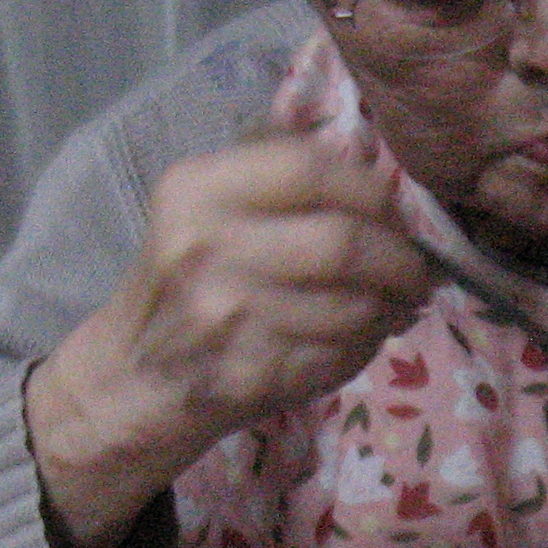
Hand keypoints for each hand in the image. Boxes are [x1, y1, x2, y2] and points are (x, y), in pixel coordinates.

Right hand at [25, 127, 430, 547]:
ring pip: (353, 305)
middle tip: (416, 269)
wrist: (132, 381)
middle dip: (400, 258)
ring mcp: (226, 316)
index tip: (394, 211)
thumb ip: (278, 177)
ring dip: (390, 307)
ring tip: (392, 304)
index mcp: (196, 189)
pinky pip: (340, 353)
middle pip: (342, 242)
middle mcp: (204, 247)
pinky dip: (365, 346)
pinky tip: (357, 338)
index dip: (373, 190)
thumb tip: (375, 166)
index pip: (312, 168)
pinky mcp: (248, 374)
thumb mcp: (204, 209)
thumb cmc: (185, 284)